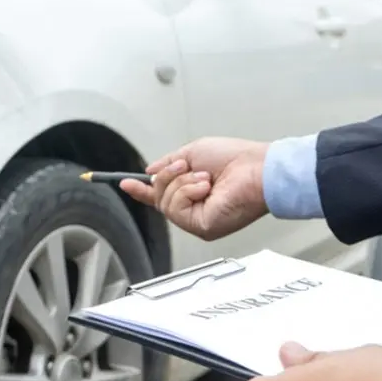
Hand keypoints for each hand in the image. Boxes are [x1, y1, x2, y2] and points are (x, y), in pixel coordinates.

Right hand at [120, 137, 268, 240]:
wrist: (256, 169)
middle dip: (168, 177)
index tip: (124, 183)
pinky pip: (176, 209)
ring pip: (165, 203)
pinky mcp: (201, 227)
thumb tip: (149, 172)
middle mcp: (194, 209)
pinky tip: (206, 188)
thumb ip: (169, 163)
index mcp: (193, 192)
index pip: (162, 196)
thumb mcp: (193, 153)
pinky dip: (187, 192)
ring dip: (181, 183)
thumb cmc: (236, 159)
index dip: (142, 190)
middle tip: (186, 167)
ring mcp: (197, 220)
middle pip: (159, 197)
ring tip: (204, 178)